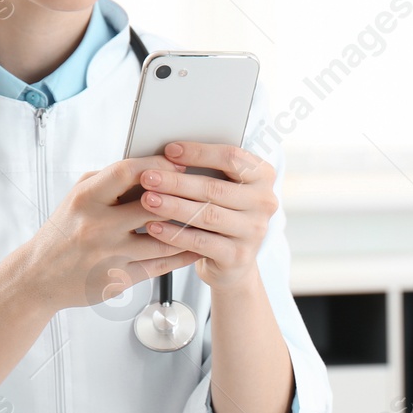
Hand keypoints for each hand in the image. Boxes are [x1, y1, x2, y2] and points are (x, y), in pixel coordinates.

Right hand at [17, 154, 205, 312]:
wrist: (38, 276)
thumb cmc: (65, 230)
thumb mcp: (80, 197)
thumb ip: (111, 181)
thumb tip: (154, 164)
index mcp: (86, 198)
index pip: (127, 172)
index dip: (158, 165)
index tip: (181, 161)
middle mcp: (97, 226)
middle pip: (153, 205)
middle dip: (182, 196)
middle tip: (207, 189)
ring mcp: (109, 254)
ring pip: (164, 238)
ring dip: (191, 228)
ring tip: (212, 218)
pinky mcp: (118, 279)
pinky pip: (161, 265)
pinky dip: (183, 254)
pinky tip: (198, 245)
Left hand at [135, 141, 277, 291]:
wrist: (233, 261)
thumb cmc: (222, 213)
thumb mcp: (223, 187)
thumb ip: (207, 169)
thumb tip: (168, 153)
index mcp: (263, 175)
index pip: (232, 157)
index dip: (199, 152)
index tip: (169, 150)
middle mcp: (264, 202)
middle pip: (215, 188)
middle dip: (177, 182)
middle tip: (148, 177)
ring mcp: (254, 230)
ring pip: (207, 215)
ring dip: (173, 206)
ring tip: (148, 199)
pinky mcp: (239, 256)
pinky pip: (201, 242)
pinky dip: (175, 234)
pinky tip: (154, 227)